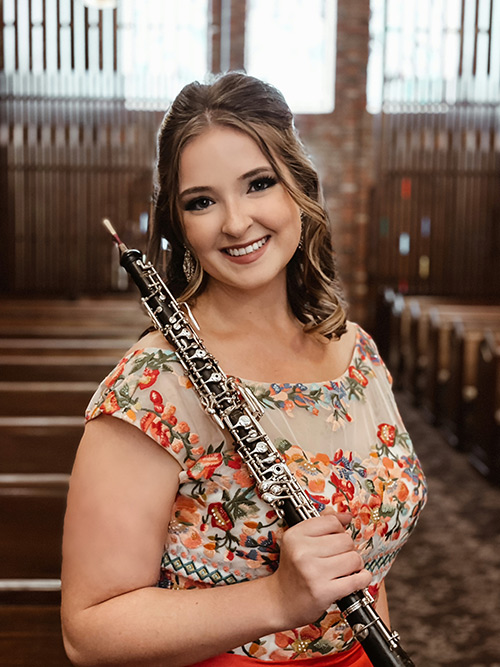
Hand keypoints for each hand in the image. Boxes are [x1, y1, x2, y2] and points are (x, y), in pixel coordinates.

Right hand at [268, 514, 371, 628]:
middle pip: (346, 540)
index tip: (336, 538)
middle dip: (348, 549)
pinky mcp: (324, 591)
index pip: (332, 522)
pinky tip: (356, 578)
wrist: (281, 601)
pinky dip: (362, 578)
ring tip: (344, 569)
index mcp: (295, 535)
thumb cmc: (293, 570)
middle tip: (339, 557)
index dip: (339, 530)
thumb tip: (346, 515)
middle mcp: (302, 552)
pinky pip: (357, 579)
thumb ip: (321, 524)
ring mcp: (313, 572)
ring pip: (354, 559)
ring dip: (355, 565)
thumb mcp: (299, 541)